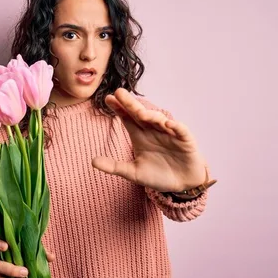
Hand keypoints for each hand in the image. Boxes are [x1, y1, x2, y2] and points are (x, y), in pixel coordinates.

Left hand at [92, 88, 206, 191]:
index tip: (108, 99)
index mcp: (140, 135)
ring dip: (151, 115)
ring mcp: (169, 134)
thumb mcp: (133, 173)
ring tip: (141, 113)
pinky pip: (181, 130)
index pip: (127, 118)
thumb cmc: (157, 175)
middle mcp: (153, 130)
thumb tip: (92, 161)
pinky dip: (176, 126)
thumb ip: (114, 166)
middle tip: (119, 92)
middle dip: (130, 104)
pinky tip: (168, 123)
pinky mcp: (185, 140)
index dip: (119, 109)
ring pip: (159, 120)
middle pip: (140, 114)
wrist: (181, 185)